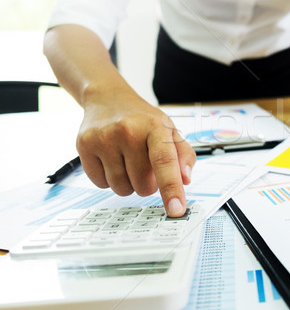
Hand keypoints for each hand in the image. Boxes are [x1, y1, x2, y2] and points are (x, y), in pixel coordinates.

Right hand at [76, 94, 195, 216]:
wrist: (108, 98)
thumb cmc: (143, 120)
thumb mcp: (170, 131)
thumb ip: (184, 156)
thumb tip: (185, 180)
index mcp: (155, 127)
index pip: (165, 162)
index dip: (171, 189)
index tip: (176, 210)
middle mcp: (128, 131)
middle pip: (143, 185)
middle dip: (148, 184)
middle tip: (145, 164)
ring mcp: (103, 138)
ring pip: (121, 189)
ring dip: (128, 183)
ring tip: (128, 161)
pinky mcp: (84, 146)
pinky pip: (100, 184)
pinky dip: (109, 179)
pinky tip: (111, 160)